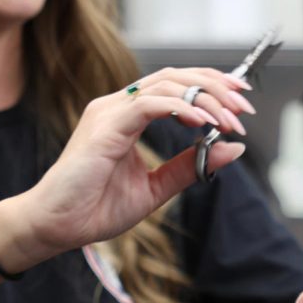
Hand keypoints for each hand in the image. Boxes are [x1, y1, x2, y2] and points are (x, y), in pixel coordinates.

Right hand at [7, 68, 253, 261]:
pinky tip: (203, 122)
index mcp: (128, 116)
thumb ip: (191, 165)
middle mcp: (118, 106)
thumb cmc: (94, 207)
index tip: (241, 99)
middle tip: (245, 105)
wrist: (57, 226)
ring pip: (165, 84)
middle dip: (216, 86)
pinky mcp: (104, 125)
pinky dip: (180, 107)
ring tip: (229, 118)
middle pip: (175, 76)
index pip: (175, 84)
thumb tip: (232, 148)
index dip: (211, 85)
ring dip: (205, 98)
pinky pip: (148, 104)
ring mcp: (109, 112)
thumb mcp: (156, 188)